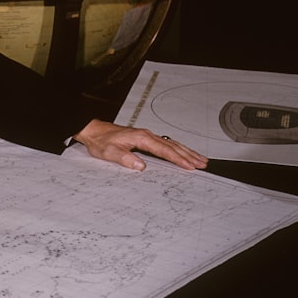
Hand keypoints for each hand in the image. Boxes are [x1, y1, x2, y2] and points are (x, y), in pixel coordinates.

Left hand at [72, 119, 207, 171]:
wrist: (94, 131)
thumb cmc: (101, 141)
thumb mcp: (110, 152)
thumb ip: (125, 158)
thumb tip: (140, 165)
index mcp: (141, 137)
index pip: (164, 150)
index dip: (178, 159)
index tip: (189, 166)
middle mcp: (147, 135)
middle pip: (173, 146)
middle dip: (189, 155)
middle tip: (202, 164)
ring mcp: (147, 136)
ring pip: (172, 144)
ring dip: (187, 152)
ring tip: (200, 159)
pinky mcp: (145, 138)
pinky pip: (166, 144)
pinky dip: (178, 149)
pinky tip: (184, 153)